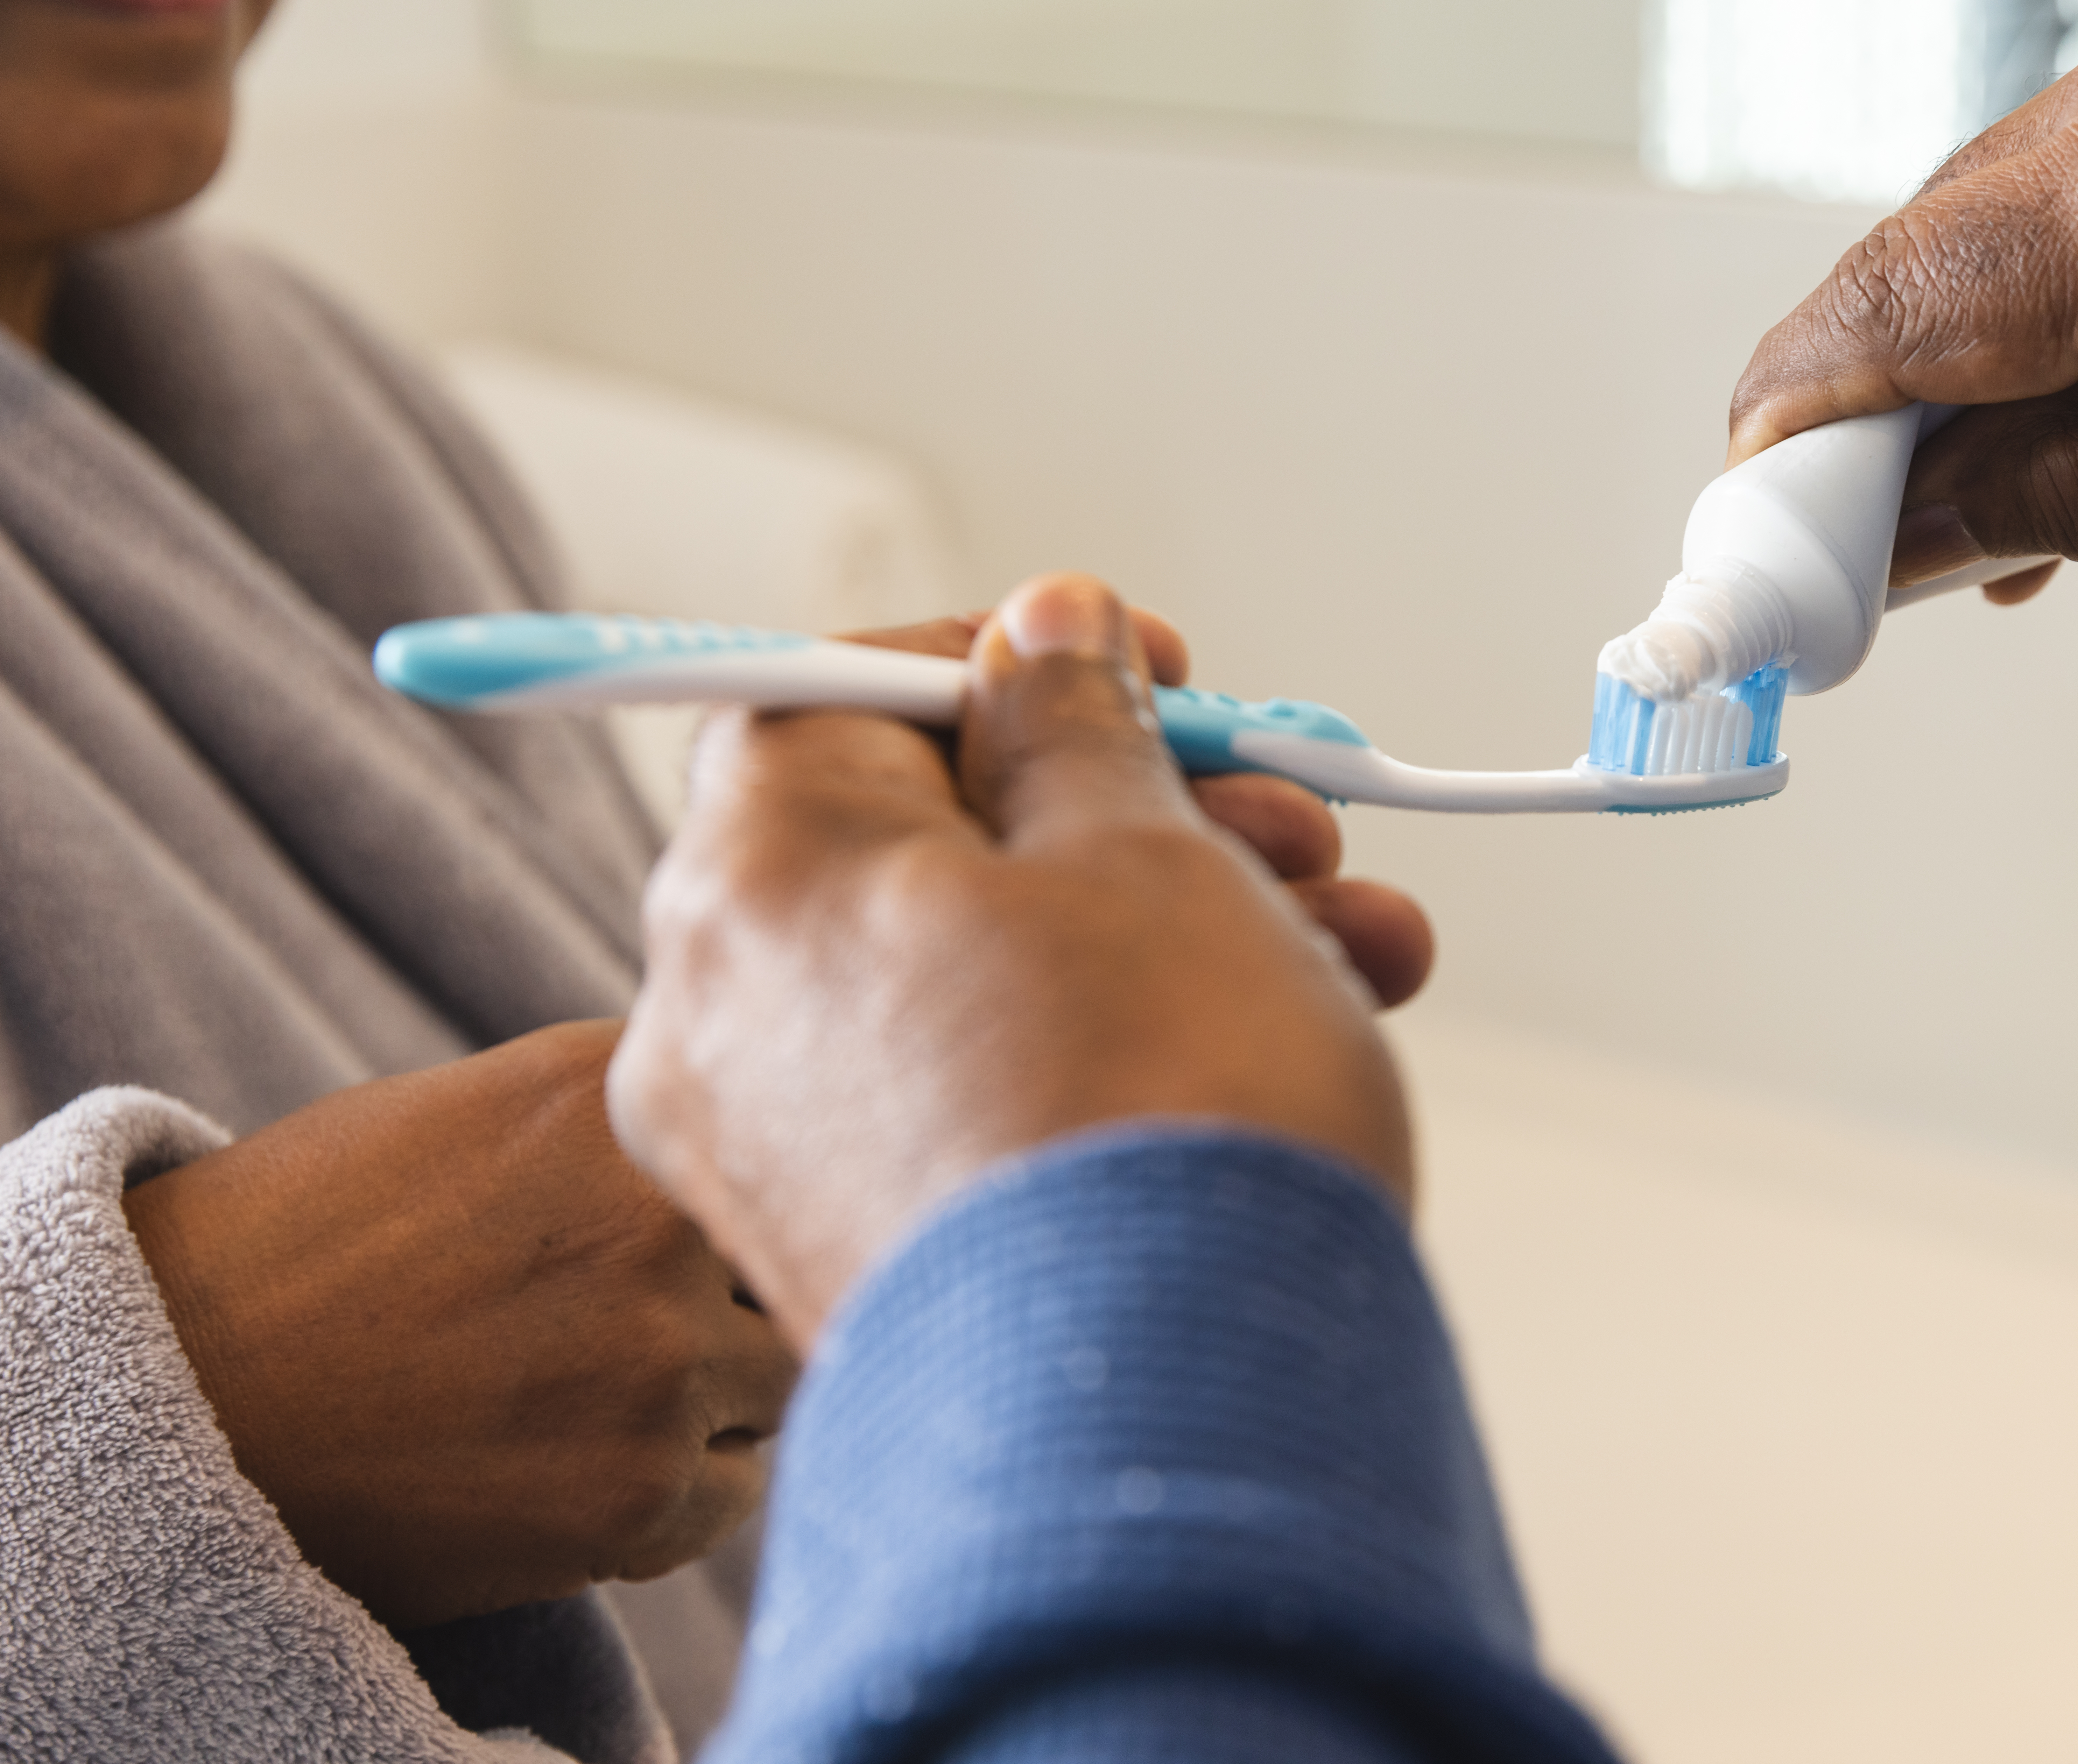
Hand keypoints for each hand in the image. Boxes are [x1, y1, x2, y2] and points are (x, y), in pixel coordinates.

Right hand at [122, 1021, 795, 1627]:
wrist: (182, 1392)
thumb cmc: (321, 1238)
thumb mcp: (489, 1109)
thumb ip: (630, 1112)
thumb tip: (761, 1122)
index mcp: (622, 1099)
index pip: (776, 1125)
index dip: (740, 1175)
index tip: (689, 1211)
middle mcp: (660, 1221)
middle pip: (788, 1252)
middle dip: (736, 1284)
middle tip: (629, 1314)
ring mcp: (659, 1361)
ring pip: (778, 1373)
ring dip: (717, 1389)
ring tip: (590, 1388)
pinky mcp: (639, 1489)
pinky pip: (735, 1486)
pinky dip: (678, 1486)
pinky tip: (573, 1461)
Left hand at [613, 576, 1415, 1350]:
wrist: (1165, 1439)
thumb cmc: (1151, 1114)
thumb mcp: (1142, 847)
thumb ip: (1078, 725)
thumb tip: (1045, 637)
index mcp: (755, 874)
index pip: (848, 690)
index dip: (1018, 661)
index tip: (1153, 674)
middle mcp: (722, 1020)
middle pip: (936, 845)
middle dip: (1142, 816)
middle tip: (1297, 827)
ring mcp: (779, 1163)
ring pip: (982, 980)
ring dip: (1168, 934)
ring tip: (1355, 946)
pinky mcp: (861, 1264)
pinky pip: (978, 1101)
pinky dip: (1110, 1053)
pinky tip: (1280, 1043)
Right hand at [1731, 0, 2077, 602]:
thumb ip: (2051, 499)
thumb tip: (1880, 541)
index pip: (1902, 308)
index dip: (1797, 439)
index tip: (1740, 551)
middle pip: (1922, 265)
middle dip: (1866, 422)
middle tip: (1845, 569)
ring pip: (1975, 232)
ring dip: (1949, 374)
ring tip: (1961, 521)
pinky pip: (2054, 192)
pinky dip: (2028, 312)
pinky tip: (2034, 423)